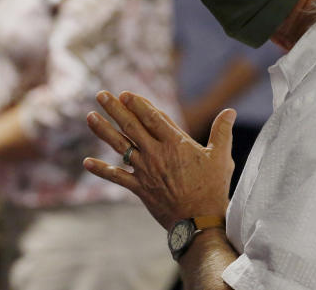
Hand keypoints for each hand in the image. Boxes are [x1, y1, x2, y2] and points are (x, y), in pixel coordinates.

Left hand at [84, 91, 235, 229]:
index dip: (138, 104)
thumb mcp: (221, 157)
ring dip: (103, 130)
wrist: (199, 221)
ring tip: (89, 116)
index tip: (125, 93)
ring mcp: (145, 171)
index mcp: (175, 143)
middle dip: (115, 109)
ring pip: (120, 146)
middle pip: (131, 126)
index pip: (152, 117)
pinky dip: (101, 170)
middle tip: (101, 94)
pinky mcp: (139, 188)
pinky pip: (116, 177)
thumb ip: (222, 131)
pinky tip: (86, 162)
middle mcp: (156, 153)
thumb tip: (230, 110)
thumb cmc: (213, 188)